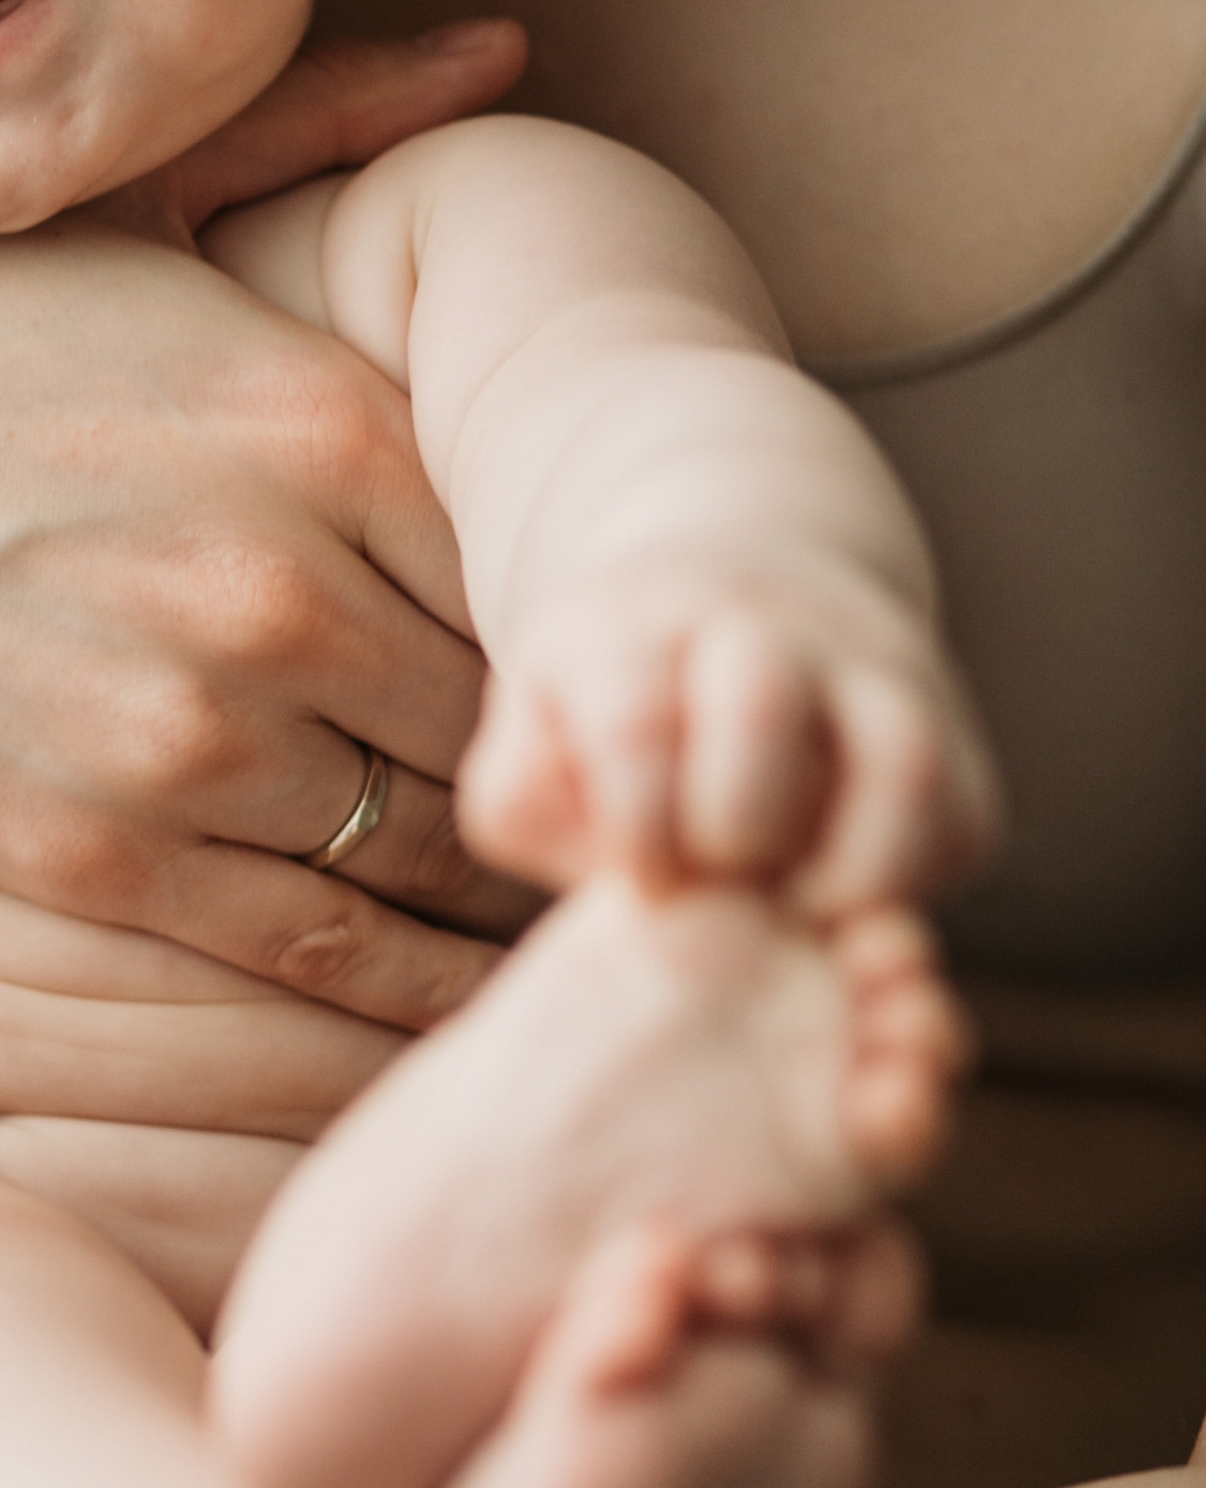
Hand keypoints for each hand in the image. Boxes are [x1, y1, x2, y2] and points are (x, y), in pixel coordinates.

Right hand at [0, 25, 529, 1031]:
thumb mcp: (122, 204)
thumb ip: (330, 130)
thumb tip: (505, 48)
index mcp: (324, 415)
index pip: (555, 549)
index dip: (597, 608)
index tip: (615, 636)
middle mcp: (286, 583)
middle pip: (524, 708)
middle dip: (574, 750)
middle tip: (623, 780)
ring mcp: (193, 734)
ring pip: (443, 842)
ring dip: (508, 872)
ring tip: (557, 878)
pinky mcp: (104, 854)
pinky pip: (329, 948)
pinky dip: (413, 977)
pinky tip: (455, 977)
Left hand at [459, 556, 1000, 915]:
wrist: (734, 581)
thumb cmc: (612, 698)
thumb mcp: (535, 724)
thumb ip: (524, 796)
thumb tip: (618, 861)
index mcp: (637, 624)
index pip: (635, 724)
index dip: (637, 830)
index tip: (642, 873)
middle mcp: (763, 626)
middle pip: (760, 710)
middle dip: (734, 827)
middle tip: (722, 870)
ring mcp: (871, 667)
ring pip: (904, 761)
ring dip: (851, 870)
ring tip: (802, 906)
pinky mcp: (949, 727)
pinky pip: (963, 816)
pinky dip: (913, 880)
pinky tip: (847, 890)